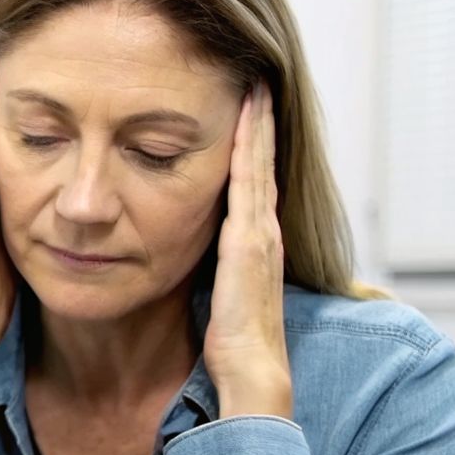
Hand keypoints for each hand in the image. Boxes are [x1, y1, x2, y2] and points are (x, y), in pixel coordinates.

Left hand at [204, 80, 293, 419]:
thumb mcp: (220, 297)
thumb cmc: (233, 346)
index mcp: (254, 245)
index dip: (253, 147)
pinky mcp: (250, 241)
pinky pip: (250, 182)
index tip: (247, 110)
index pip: (253, 183)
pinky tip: (246, 117)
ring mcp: (261, 234)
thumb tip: (192, 257)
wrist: (252, 374)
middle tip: (257, 79)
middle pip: (262, 164)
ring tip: (255, 83)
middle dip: (260, 123)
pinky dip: (252, 146)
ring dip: (258, 124)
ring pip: (260, 165)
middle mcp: (262, 232)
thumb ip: (215, 273)